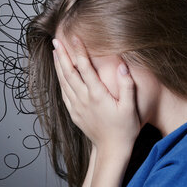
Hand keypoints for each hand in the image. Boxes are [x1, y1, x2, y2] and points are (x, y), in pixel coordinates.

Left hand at [52, 35, 140, 154]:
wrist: (112, 150)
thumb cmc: (125, 129)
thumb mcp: (131, 107)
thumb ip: (127, 85)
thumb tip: (122, 65)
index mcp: (97, 95)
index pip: (85, 68)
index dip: (79, 51)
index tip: (74, 37)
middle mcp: (84, 99)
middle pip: (69, 72)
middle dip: (62, 55)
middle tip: (56, 40)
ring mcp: (77, 107)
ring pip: (64, 82)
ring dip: (58, 66)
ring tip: (55, 52)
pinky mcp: (74, 113)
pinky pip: (64, 93)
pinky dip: (60, 81)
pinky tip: (59, 74)